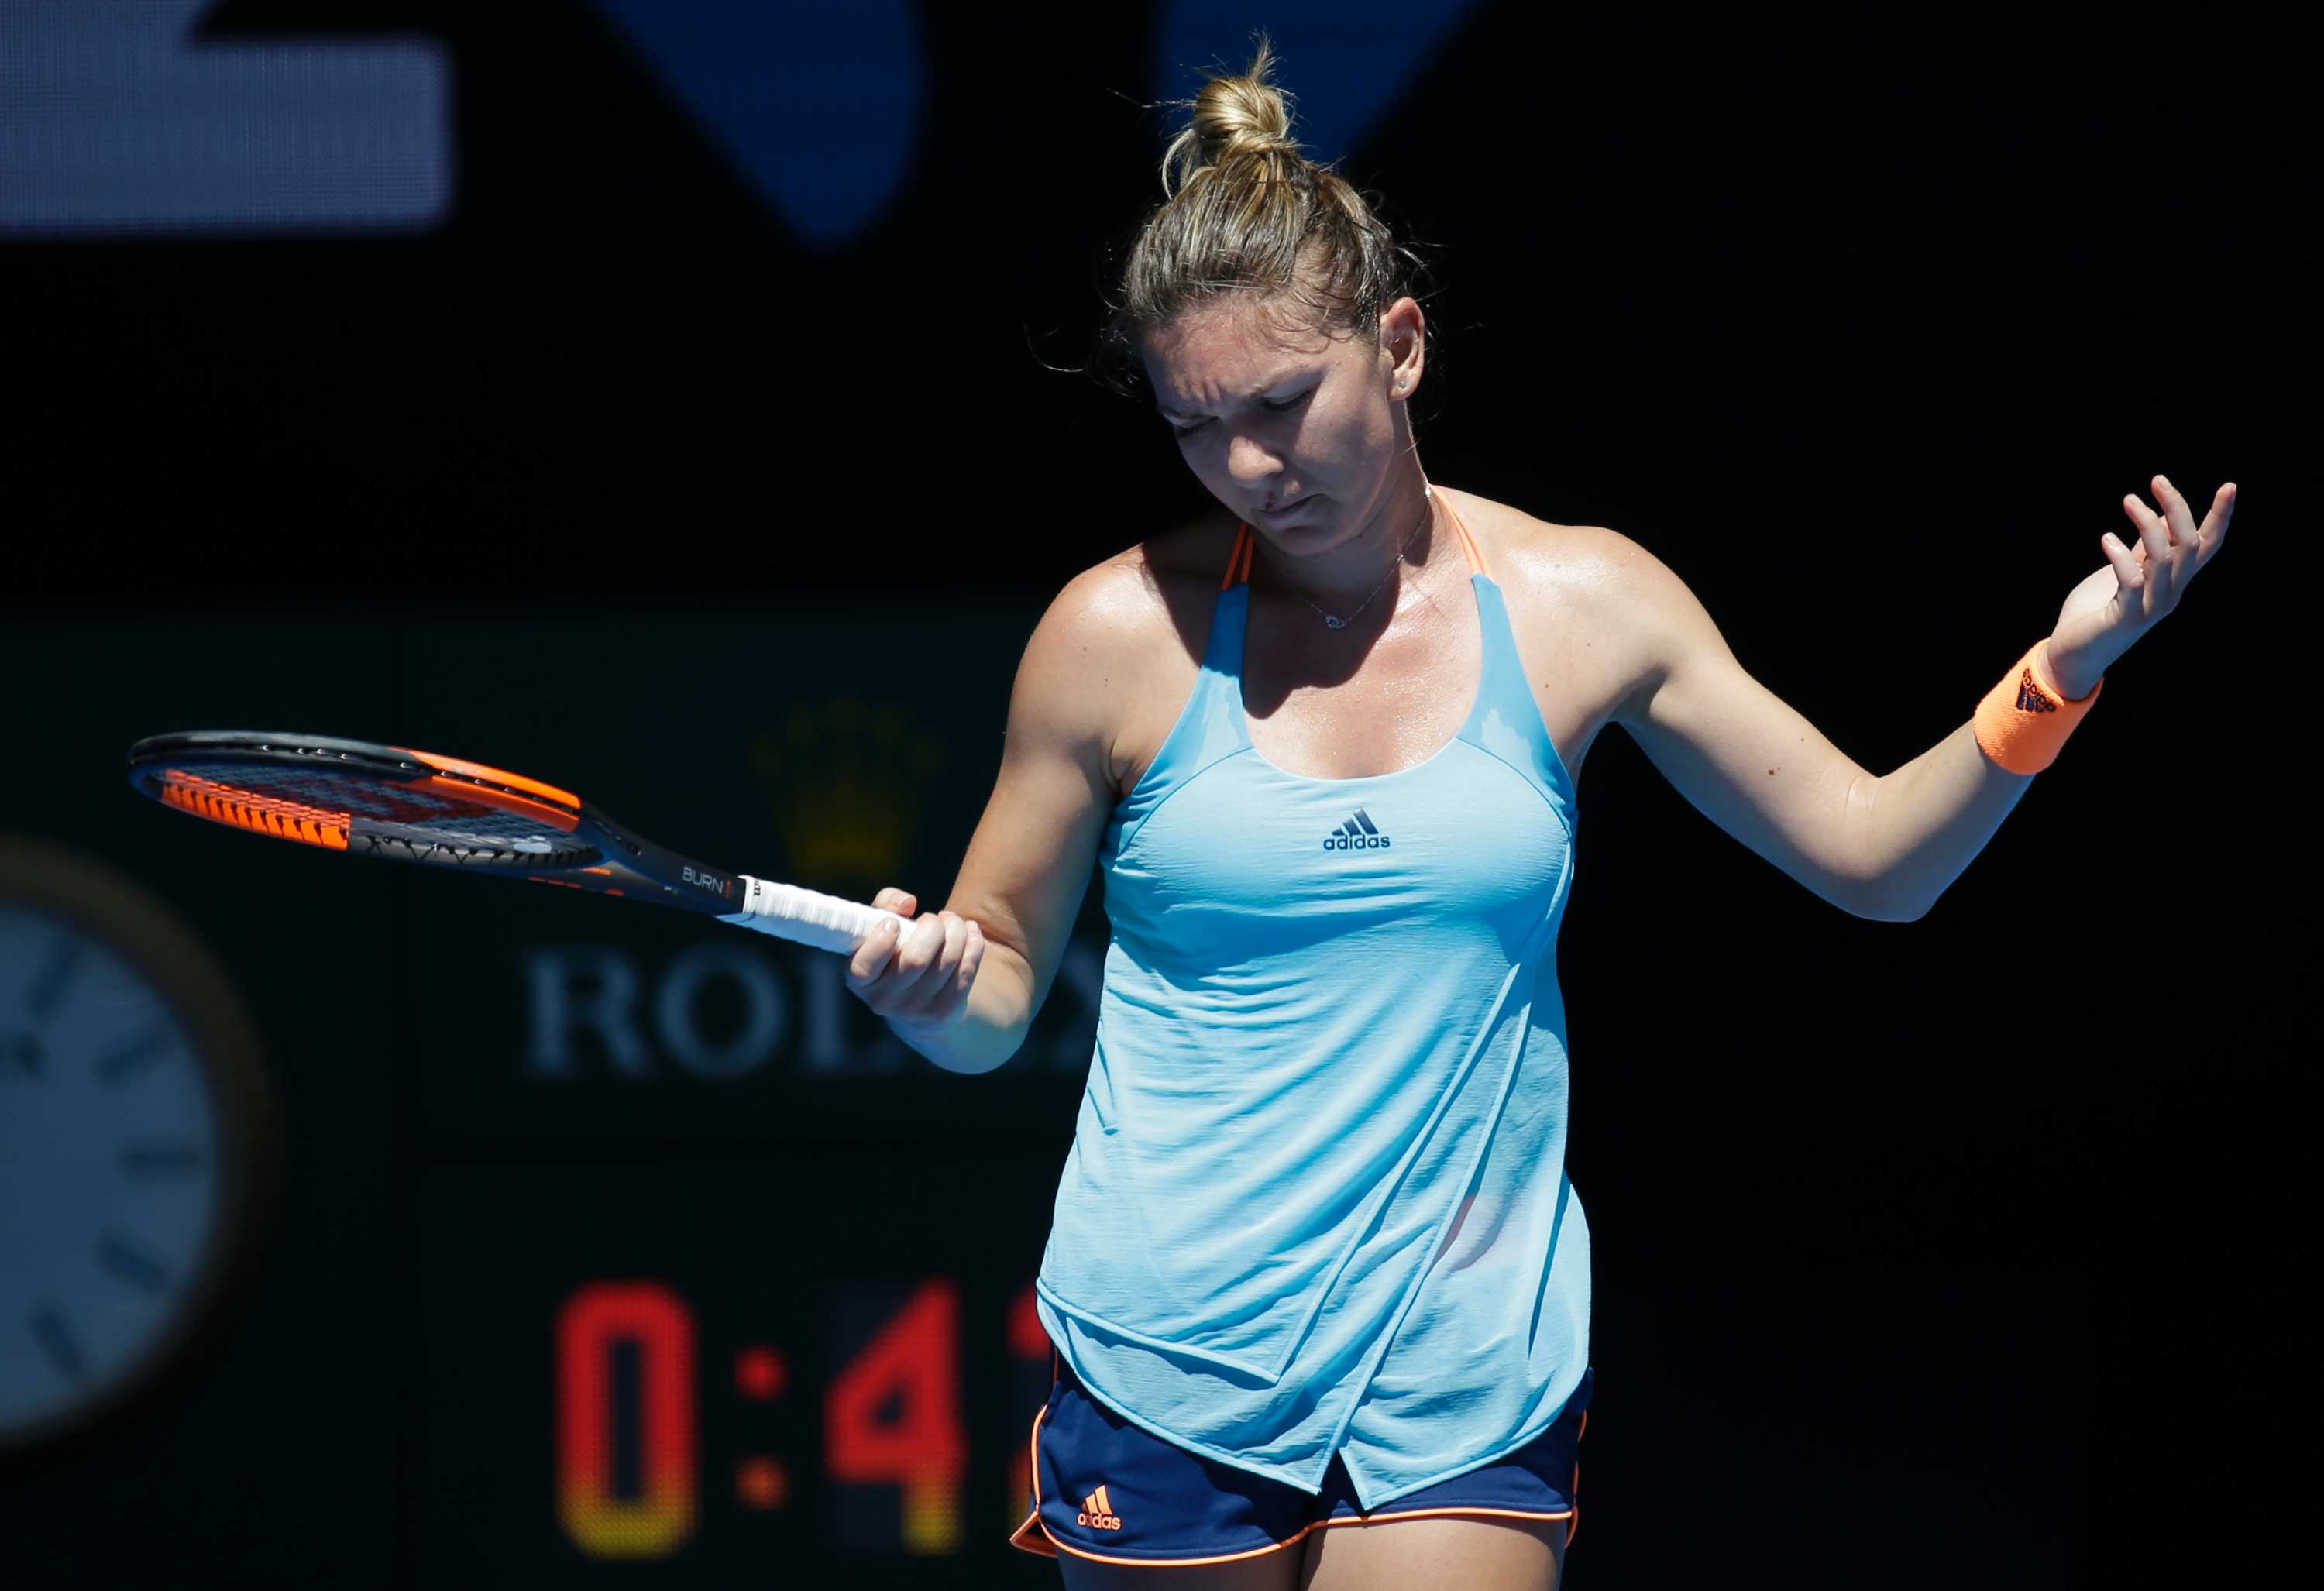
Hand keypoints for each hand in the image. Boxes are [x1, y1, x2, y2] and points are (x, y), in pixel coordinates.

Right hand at [845, 887, 984, 1033]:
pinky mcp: (944, 1012)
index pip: (865, 966)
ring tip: (951, 922)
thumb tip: (908, 903)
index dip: (881, 940)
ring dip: (956, 930)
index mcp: (860, 981)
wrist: (915, 1004)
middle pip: (917, 958)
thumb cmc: (893, 953)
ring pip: (948, 960)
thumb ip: (885, 905)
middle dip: (932, 927)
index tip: (894, 923)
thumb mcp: (879, 928)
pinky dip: (974, 943)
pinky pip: (967, 970)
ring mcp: (914, 1010)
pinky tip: (969, 931)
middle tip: (932, 919)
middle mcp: (884, 1001)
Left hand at [2046, 474, 2235, 696]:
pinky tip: (2107, 538)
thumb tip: (2164, 517)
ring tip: (2129, 500)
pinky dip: (2121, 556)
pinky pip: (2132, 581)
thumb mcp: (2126, 571)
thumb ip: (2145, 549)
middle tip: (2157, 480)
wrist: (2073, 653)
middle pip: (2188, 544)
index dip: (2220, 517)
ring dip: (2147, 523)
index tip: (2229, 486)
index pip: (2207, 545)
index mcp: (2173, 580)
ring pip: (2164, 558)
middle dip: (2178, 508)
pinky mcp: (2125, 617)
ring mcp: (2150, 606)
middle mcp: (2170, 592)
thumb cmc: (2097, 609)